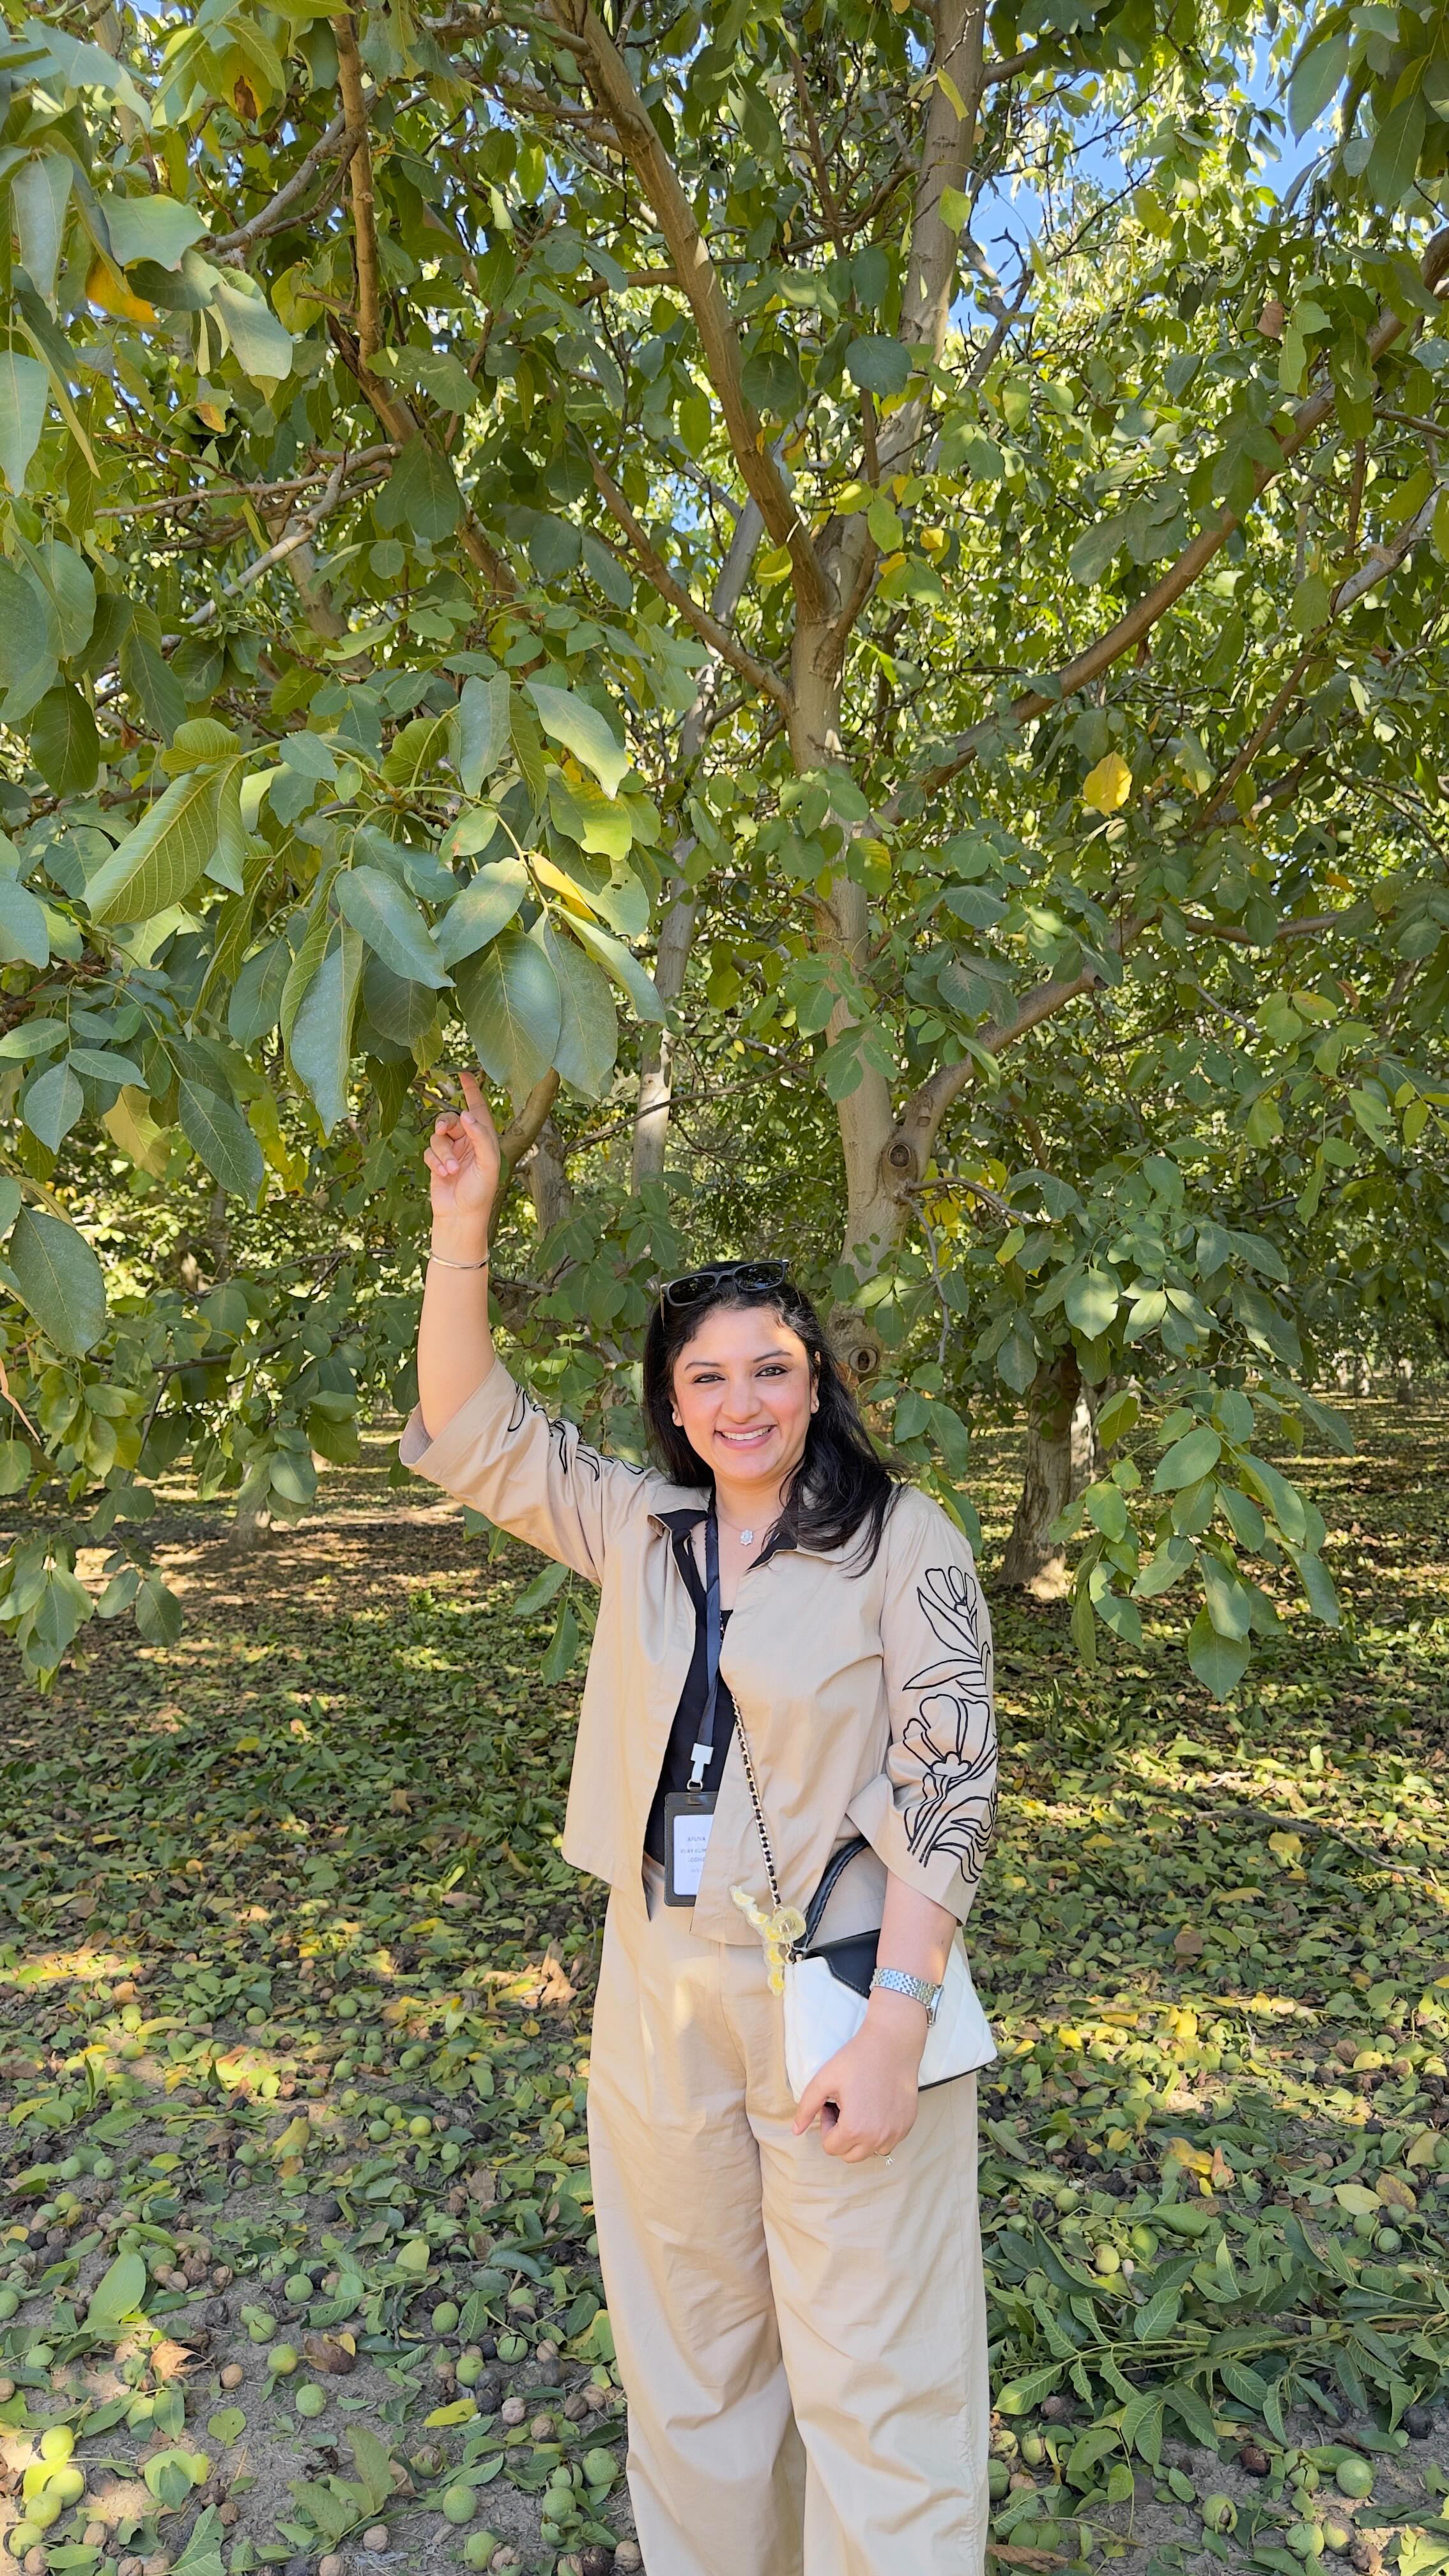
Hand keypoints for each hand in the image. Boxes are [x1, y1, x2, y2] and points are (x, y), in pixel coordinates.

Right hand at [423, 1070, 501, 1245]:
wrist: (461, 1216)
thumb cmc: (480, 1192)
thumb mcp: (488, 1163)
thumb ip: (480, 1136)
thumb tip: (466, 1114)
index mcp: (484, 1138)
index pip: (477, 1108)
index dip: (471, 1091)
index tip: (463, 1074)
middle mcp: (468, 1141)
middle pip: (450, 1119)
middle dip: (446, 1125)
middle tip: (444, 1130)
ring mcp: (451, 1151)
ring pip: (438, 1136)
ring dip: (443, 1152)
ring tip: (450, 1170)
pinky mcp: (436, 1162)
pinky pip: (429, 1151)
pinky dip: (435, 1162)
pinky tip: (443, 1175)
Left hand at [791, 2000, 925, 2161]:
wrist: (892, 2044)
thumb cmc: (856, 2059)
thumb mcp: (824, 2079)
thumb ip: (806, 2107)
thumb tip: (796, 2131)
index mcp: (854, 2129)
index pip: (830, 2147)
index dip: (826, 2125)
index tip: (831, 2104)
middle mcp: (876, 2137)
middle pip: (849, 2155)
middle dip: (841, 2136)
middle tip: (843, 2108)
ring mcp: (895, 2133)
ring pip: (869, 2152)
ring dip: (860, 2138)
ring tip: (860, 2109)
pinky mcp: (906, 2126)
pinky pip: (888, 2142)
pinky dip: (879, 2134)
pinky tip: (876, 2108)